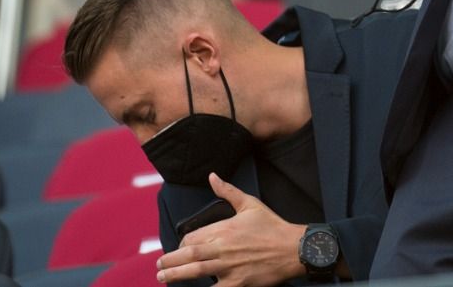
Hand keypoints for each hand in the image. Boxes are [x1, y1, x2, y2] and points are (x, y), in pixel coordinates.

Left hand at [156, 174, 303, 286]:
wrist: (293, 248)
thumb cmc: (273, 226)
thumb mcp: (251, 204)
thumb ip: (228, 192)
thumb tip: (212, 177)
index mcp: (225, 229)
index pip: (193, 237)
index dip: (181, 244)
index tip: (178, 247)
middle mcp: (223, 248)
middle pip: (189, 255)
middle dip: (170, 260)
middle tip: (159, 266)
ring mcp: (229, 266)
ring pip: (195, 271)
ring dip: (175, 274)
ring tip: (163, 277)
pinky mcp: (236, 282)